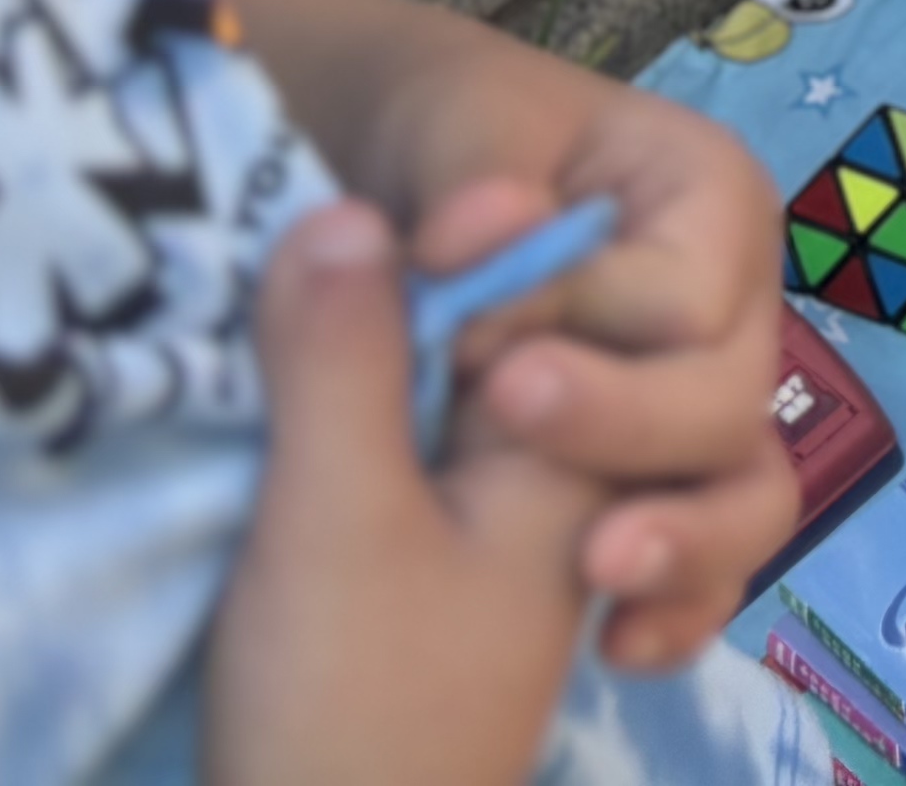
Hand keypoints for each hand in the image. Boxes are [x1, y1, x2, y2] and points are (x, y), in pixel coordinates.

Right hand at [206, 204, 604, 785]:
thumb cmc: (347, 699)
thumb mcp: (334, 514)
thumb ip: (344, 360)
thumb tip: (344, 206)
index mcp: (580, 460)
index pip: (573, 298)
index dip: (491, 236)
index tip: (421, 214)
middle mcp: (565, 489)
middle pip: (532, 335)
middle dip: (461, 288)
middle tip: (379, 248)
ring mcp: (506, 541)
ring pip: (482, 393)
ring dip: (414, 356)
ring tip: (334, 321)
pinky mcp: (440, 579)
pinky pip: (439, 456)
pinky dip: (399, 420)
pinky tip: (324, 403)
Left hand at [308, 24, 800, 671]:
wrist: (390, 171)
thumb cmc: (439, 129)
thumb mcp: (452, 118)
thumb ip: (475, 170)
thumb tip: (485, 231)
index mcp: (708, 199)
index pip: (686, 296)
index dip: (588, 329)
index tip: (472, 349)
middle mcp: (729, 305)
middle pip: (723, 399)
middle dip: (621, 430)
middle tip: (497, 420)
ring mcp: (696, 402)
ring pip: (743, 491)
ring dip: (682, 543)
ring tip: (596, 575)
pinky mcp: (656, 481)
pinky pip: (707, 561)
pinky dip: (675, 607)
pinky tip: (618, 647)